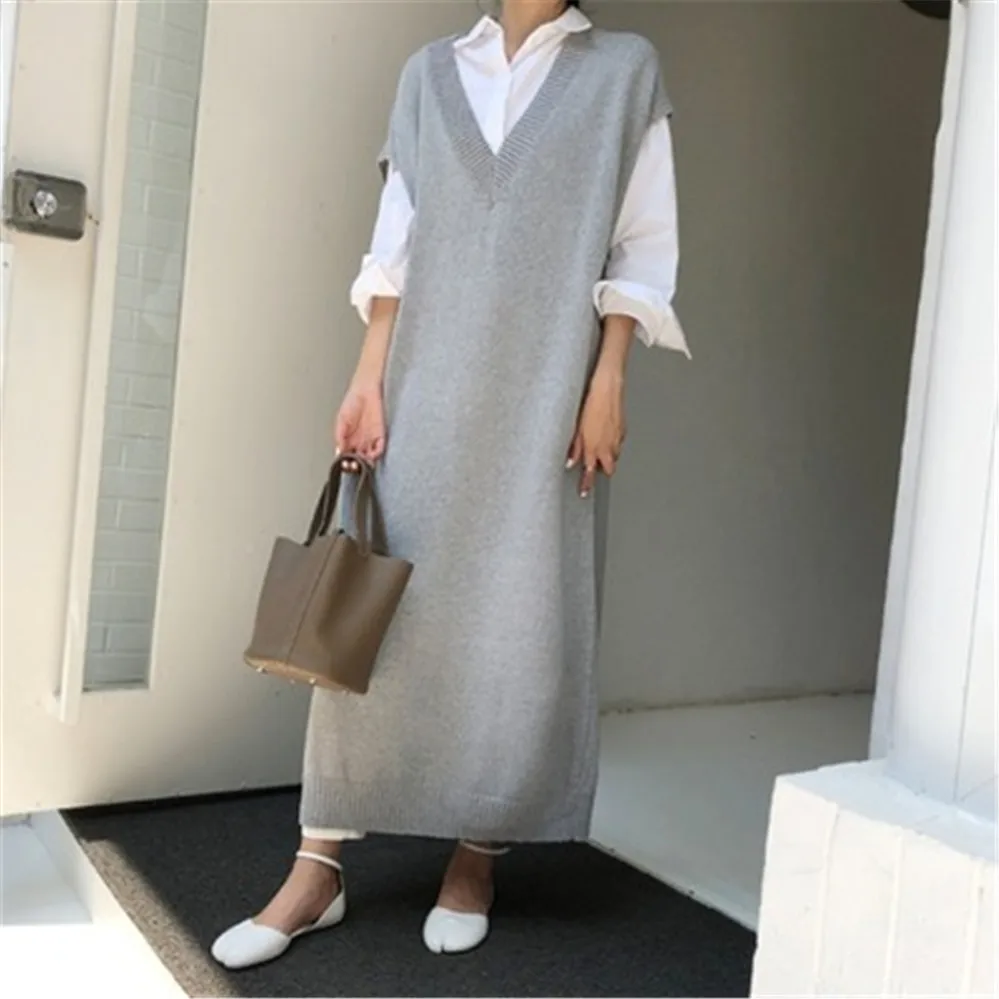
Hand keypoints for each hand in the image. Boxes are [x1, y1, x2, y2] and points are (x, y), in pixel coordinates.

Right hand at [334, 380, 385, 464]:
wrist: (365, 390)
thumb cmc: (353, 401)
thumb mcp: (341, 420)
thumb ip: (339, 436)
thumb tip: (339, 451)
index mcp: (349, 438)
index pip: (347, 455)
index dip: (345, 462)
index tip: (344, 465)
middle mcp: (360, 441)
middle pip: (358, 459)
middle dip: (355, 465)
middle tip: (353, 467)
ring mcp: (370, 439)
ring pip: (369, 456)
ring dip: (366, 462)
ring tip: (361, 462)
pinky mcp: (380, 434)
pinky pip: (380, 447)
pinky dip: (376, 453)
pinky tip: (371, 454)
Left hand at [566, 372, 625, 497]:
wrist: (608, 389)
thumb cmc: (592, 404)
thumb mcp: (578, 428)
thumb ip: (575, 448)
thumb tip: (571, 462)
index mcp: (594, 448)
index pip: (591, 473)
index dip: (587, 485)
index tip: (584, 493)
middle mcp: (608, 447)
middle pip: (608, 469)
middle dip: (602, 470)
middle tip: (594, 465)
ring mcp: (617, 440)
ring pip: (614, 457)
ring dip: (608, 457)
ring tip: (599, 448)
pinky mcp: (623, 431)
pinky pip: (618, 443)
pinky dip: (612, 443)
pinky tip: (605, 434)